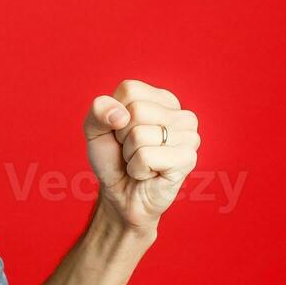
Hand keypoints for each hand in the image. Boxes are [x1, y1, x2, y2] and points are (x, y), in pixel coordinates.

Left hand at [84, 79, 200, 230]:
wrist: (121, 195)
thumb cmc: (113, 160)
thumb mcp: (96, 130)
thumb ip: (99, 111)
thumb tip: (120, 115)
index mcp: (162, 99)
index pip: (129, 89)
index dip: (114, 114)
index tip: (121, 132)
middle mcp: (181, 114)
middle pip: (135, 110)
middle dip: (122, 136)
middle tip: (131, 151)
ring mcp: (189, 136)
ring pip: (139, 134)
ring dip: (129, 155)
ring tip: (140, 162)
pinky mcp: (188, 158)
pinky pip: (146, 157)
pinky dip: (136, 169)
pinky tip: (148, 174)